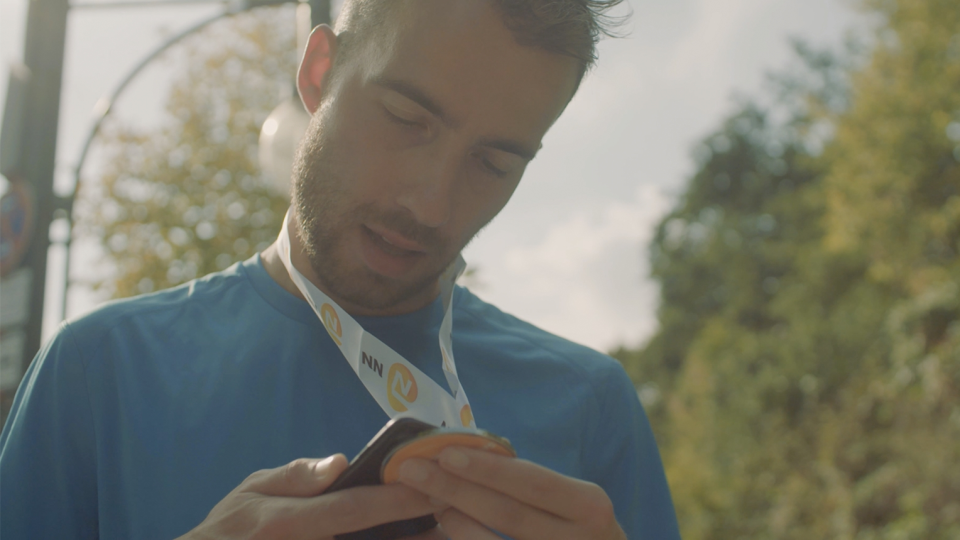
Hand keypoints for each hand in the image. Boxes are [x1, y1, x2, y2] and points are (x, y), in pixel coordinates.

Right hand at [178, 454, 446, 539]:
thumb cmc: (232, 527)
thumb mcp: (253, 491)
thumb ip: (296, 477)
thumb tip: (341, 461)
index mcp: (291, 522)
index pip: (354, 508)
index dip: (397, 498)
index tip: (436, 484)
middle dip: (419, 531)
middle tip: (457, 513)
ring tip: (450, 531)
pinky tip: (420, 537)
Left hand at [396, 447, 626, 539]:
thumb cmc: (576, 528)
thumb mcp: (571, 503)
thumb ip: (528, 485)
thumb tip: (464, 455)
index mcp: (590, 508)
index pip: (534, 483)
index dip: (489, 469)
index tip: (445, 452)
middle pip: (509, 515)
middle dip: (456, 488)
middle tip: (411, 469)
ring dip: (454, 519)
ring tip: (426, 496)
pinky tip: (445, 525)